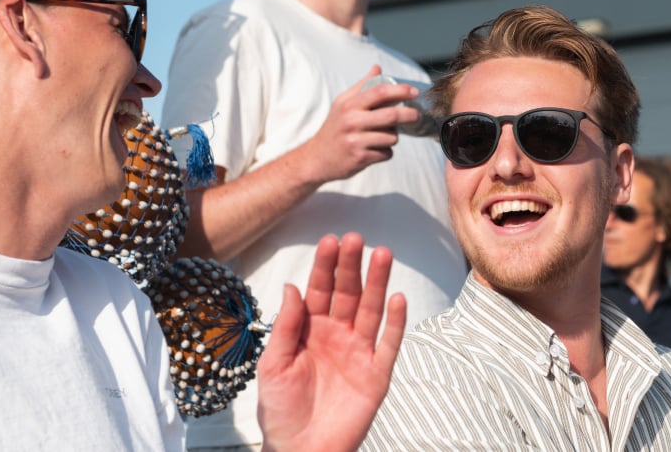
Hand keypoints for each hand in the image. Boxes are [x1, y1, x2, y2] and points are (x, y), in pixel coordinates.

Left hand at [257, 232, 406, 451]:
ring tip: (383, 254)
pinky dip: (395, 321)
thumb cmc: (281, 412)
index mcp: (310, 331)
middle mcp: (337, 335)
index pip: (320, 290)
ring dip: (377, 282)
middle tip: (357, 239)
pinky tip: (398, 298)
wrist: (301, 451)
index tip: (331, 240)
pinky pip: (389, 342)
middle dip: (352, 266)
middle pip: (348, 293)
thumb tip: (292, 286)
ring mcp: (359, 352)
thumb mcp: (273, 366)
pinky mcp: (377, 373)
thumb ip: (285, 327)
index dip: (325, 266)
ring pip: (371, 310)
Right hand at [298, 65, 423, 182]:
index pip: (379, 92)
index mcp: (348, 104)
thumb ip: (362, 86)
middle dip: (410, 115)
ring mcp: (355, 141)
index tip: (415, 92)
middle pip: (391, 115)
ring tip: (382, 137)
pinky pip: (386, 153)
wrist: (317, 158)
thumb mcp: (342, 104)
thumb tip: (378, 68)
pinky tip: (374, 149)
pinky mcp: (360, 158)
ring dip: (393, 137)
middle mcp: (351, 121)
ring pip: (392, 137)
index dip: (401, 90)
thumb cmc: (334, 127)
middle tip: (417, 115)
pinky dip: (385, 152)